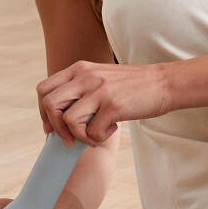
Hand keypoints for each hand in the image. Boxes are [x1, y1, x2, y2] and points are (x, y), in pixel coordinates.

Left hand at [37, 61, 172, 147]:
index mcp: (80, 69)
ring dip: (77, 136)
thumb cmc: (134, 86)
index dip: (43, 112)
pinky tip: (112, 130)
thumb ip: (81, 89)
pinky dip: (98, 138)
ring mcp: (99, 91)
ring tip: (93, 137)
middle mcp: (85, 77)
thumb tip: (61, 118)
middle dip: (54, 127)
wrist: (165, 83)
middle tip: (67, 139)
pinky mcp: (113, 106)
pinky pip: (91, 131)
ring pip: (67, 120)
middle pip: (50, 104)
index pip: (44, 89)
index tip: (51, 127)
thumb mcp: (101, 78)